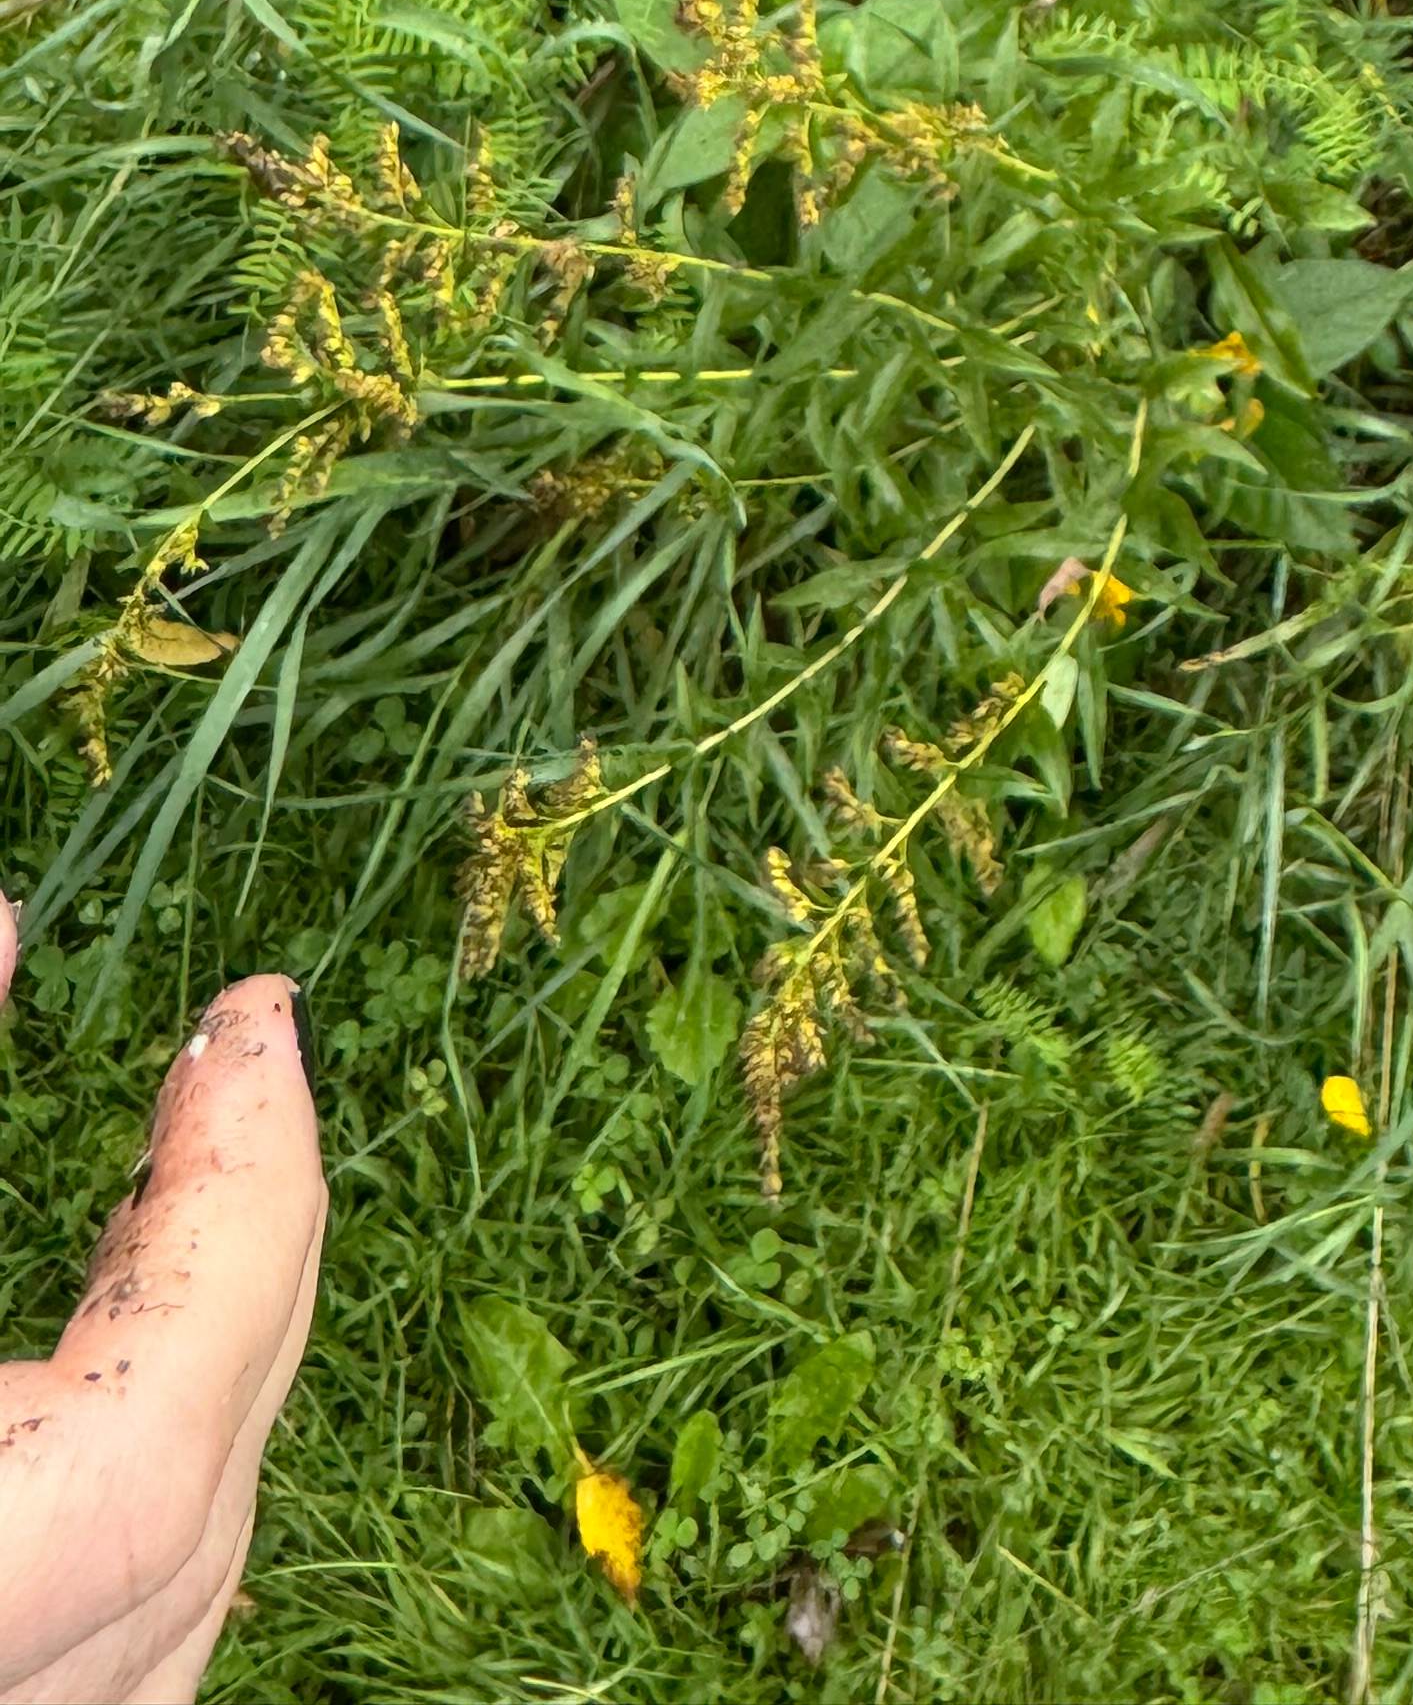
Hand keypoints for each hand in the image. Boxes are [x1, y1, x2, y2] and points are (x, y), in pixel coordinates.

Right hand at [0, 903, 321, 1704]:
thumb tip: (0, 916)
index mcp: (21, 1544)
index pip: (200, 1335)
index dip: (243, 1150)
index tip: (255, 1010)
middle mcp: (41, 1686)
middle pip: (207, 1449)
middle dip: (237, 1229)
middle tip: (233, 1072)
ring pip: (181, 1568)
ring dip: (202, 1360)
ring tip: (180, 1198)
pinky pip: (123, 1643)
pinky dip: (149, 1490)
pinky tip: (122, 1391)